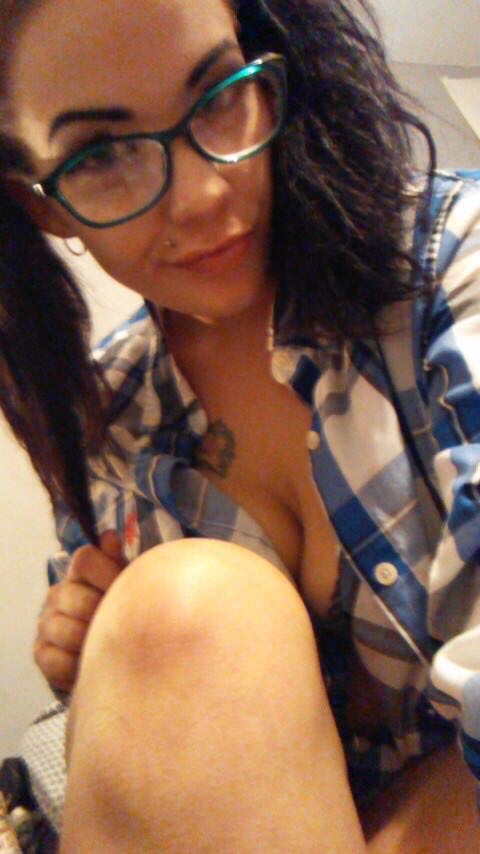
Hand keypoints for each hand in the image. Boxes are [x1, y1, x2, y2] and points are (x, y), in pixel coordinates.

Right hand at [34, 531, 124, 692]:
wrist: (109, 655)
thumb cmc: (120, 614)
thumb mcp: (125, 587)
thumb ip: (117, 563)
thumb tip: (110, 536)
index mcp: (79, 573)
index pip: (85, 558)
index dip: (108, 573)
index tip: (126, 591)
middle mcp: (57, 594)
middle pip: (76, 596)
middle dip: (102, 613)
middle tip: (120, 625)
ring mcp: (46, 623)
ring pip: (66, 630)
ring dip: (91, 642)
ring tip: (108, 647)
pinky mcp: (41, 653)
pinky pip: (57, 660)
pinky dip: (77, 666)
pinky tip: (90, 664)